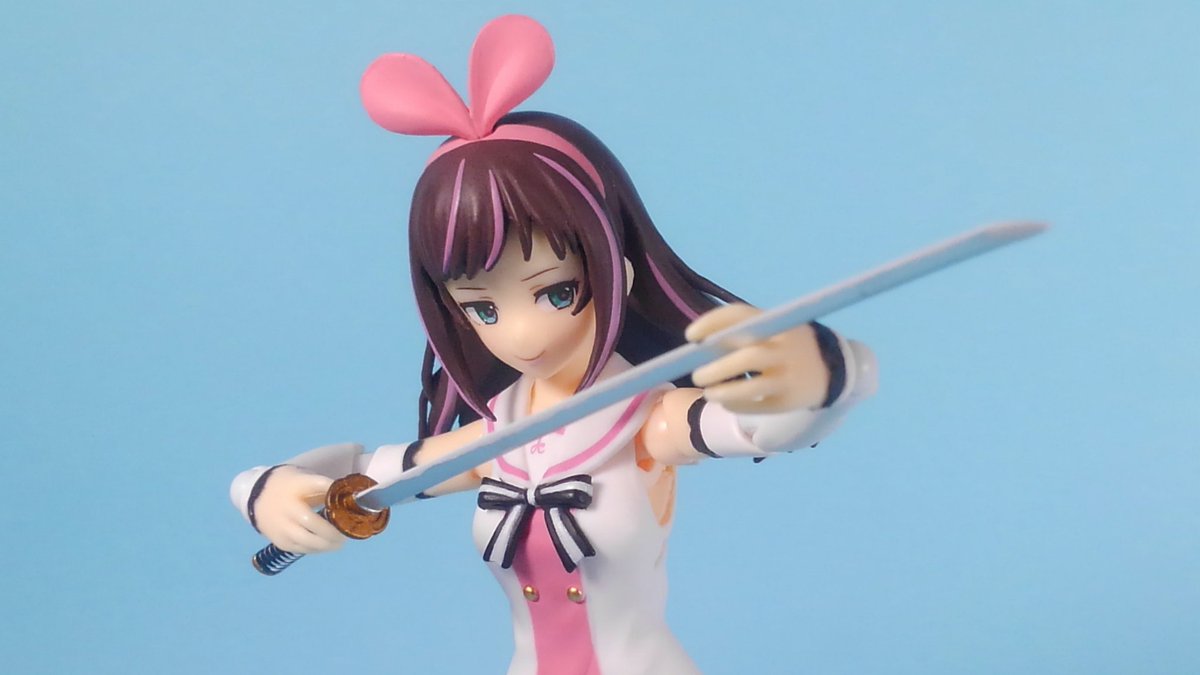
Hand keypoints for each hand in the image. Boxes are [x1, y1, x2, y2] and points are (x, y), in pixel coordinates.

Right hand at [253, 466, 345, 553]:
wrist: (256, 497)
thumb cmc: (289, 487)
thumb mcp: (306, 480)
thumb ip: (326, 488)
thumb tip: (351, 498)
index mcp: (296, 486)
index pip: (320, 486)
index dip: (337, 495)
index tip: (352, 503)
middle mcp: (287, 507)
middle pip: (313, 522)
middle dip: (333, 531)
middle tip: (346, 534)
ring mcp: (282, 527)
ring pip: (308, 540)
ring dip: (328, 544)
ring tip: (339, 542)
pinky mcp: (280, 541)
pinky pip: (302, 549)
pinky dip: (317, 549)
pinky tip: (325, 545)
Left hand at [686, 303, 829, 413]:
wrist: (833, 369)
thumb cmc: (788, 345)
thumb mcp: (774, 328)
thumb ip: (743, 332)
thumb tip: (700, 346)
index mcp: (776, 324)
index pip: (739, 317)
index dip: (710, 324)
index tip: (690, 337)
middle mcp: (784, 348)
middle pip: (745, 358)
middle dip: (716, 369)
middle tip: (696, 376)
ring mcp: (789, 375)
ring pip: (751, 387)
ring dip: (723, 391)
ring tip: (709, 393)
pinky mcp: (791, 400)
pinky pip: (758, 405)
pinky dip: (737, 405)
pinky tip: (726, 402)